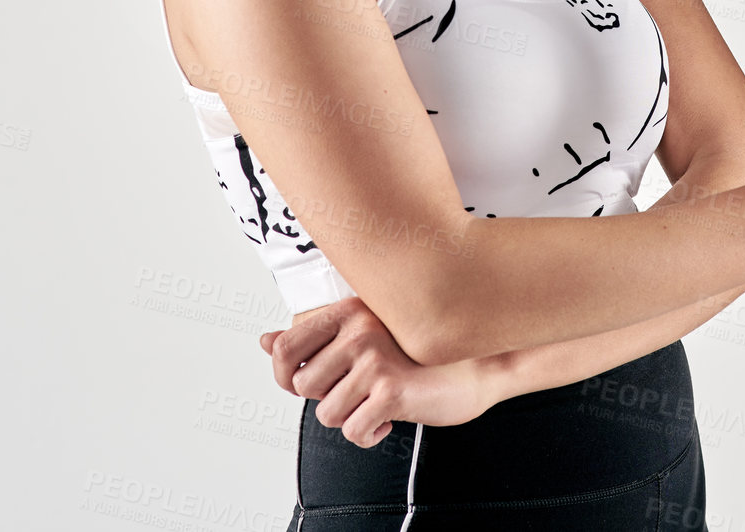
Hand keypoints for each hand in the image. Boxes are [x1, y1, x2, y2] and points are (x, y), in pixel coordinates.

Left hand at [259, 296, 508, 444]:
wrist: (477, 368)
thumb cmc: (420, 355)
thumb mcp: (366, 336)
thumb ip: (317, 338)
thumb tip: (267, 340)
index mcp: (350, 310)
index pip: (286, 346)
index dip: (286, 375)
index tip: (308, 384)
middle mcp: (359, 328)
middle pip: (304, 387)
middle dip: (329, 400)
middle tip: (361, 391)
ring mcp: (375, 358)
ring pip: (327, 413)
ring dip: (352, 418)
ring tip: (379, 402)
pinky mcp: (390, 389)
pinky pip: (353, 430)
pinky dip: (370, 434)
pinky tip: (391, 417)